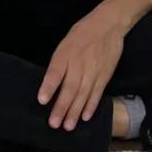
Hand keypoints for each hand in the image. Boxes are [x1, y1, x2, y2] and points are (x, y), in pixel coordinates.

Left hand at [39, 7, 126, 131]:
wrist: (108, 25)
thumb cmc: (82, 34)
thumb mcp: (65, 43)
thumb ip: (59, 63)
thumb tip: (50, 85)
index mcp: (66, 54)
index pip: (56, 72)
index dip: (49, 86)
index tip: (42, 100)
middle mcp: (79, 64)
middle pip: (70, 88)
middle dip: (62, 107)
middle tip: (54, 124)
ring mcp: (93, 70)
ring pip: (83, 94)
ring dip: (75, 111)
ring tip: (68, 126)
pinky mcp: (105, 75)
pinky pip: (97, 92)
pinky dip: (91, 105)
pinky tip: (85, 116)